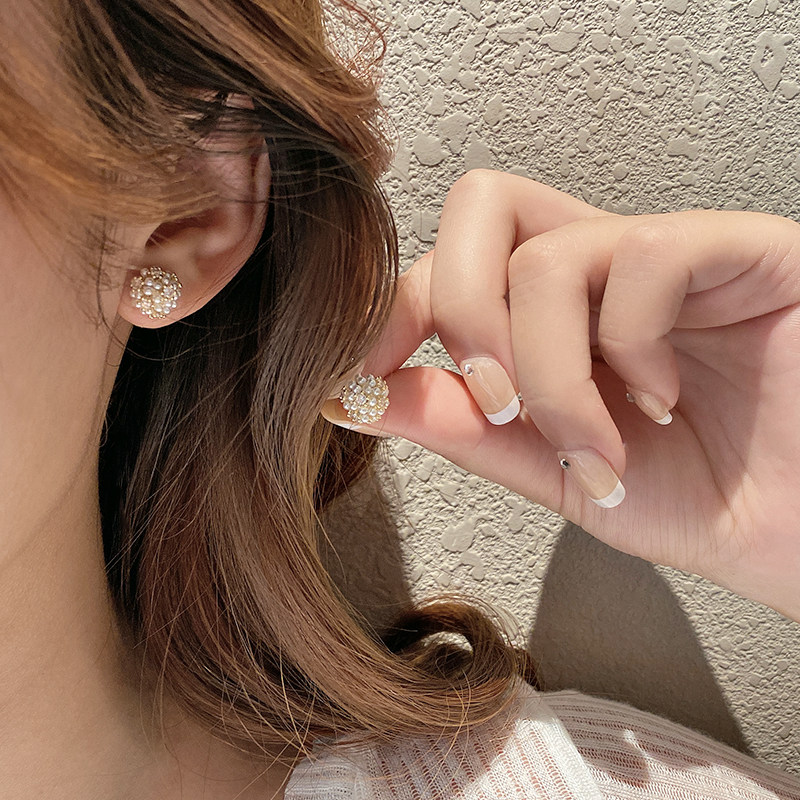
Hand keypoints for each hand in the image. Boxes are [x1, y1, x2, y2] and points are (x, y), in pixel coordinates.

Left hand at [321, 170, 799, 622]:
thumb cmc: (699, 498)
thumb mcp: (555, 471)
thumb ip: (465, 429)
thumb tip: (363, 397)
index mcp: (554, 315)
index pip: (450, 263)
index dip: (393, 310)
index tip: (364, 377)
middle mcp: (602, 271)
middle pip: (482, 205)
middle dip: (460, 310)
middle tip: (495, 399)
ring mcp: (667, 255)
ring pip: (548, 254)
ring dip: (550, 369)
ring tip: (595, 439)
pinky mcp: (737, 251)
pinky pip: (644, 257)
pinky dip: (631, 348)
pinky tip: (664, 397)